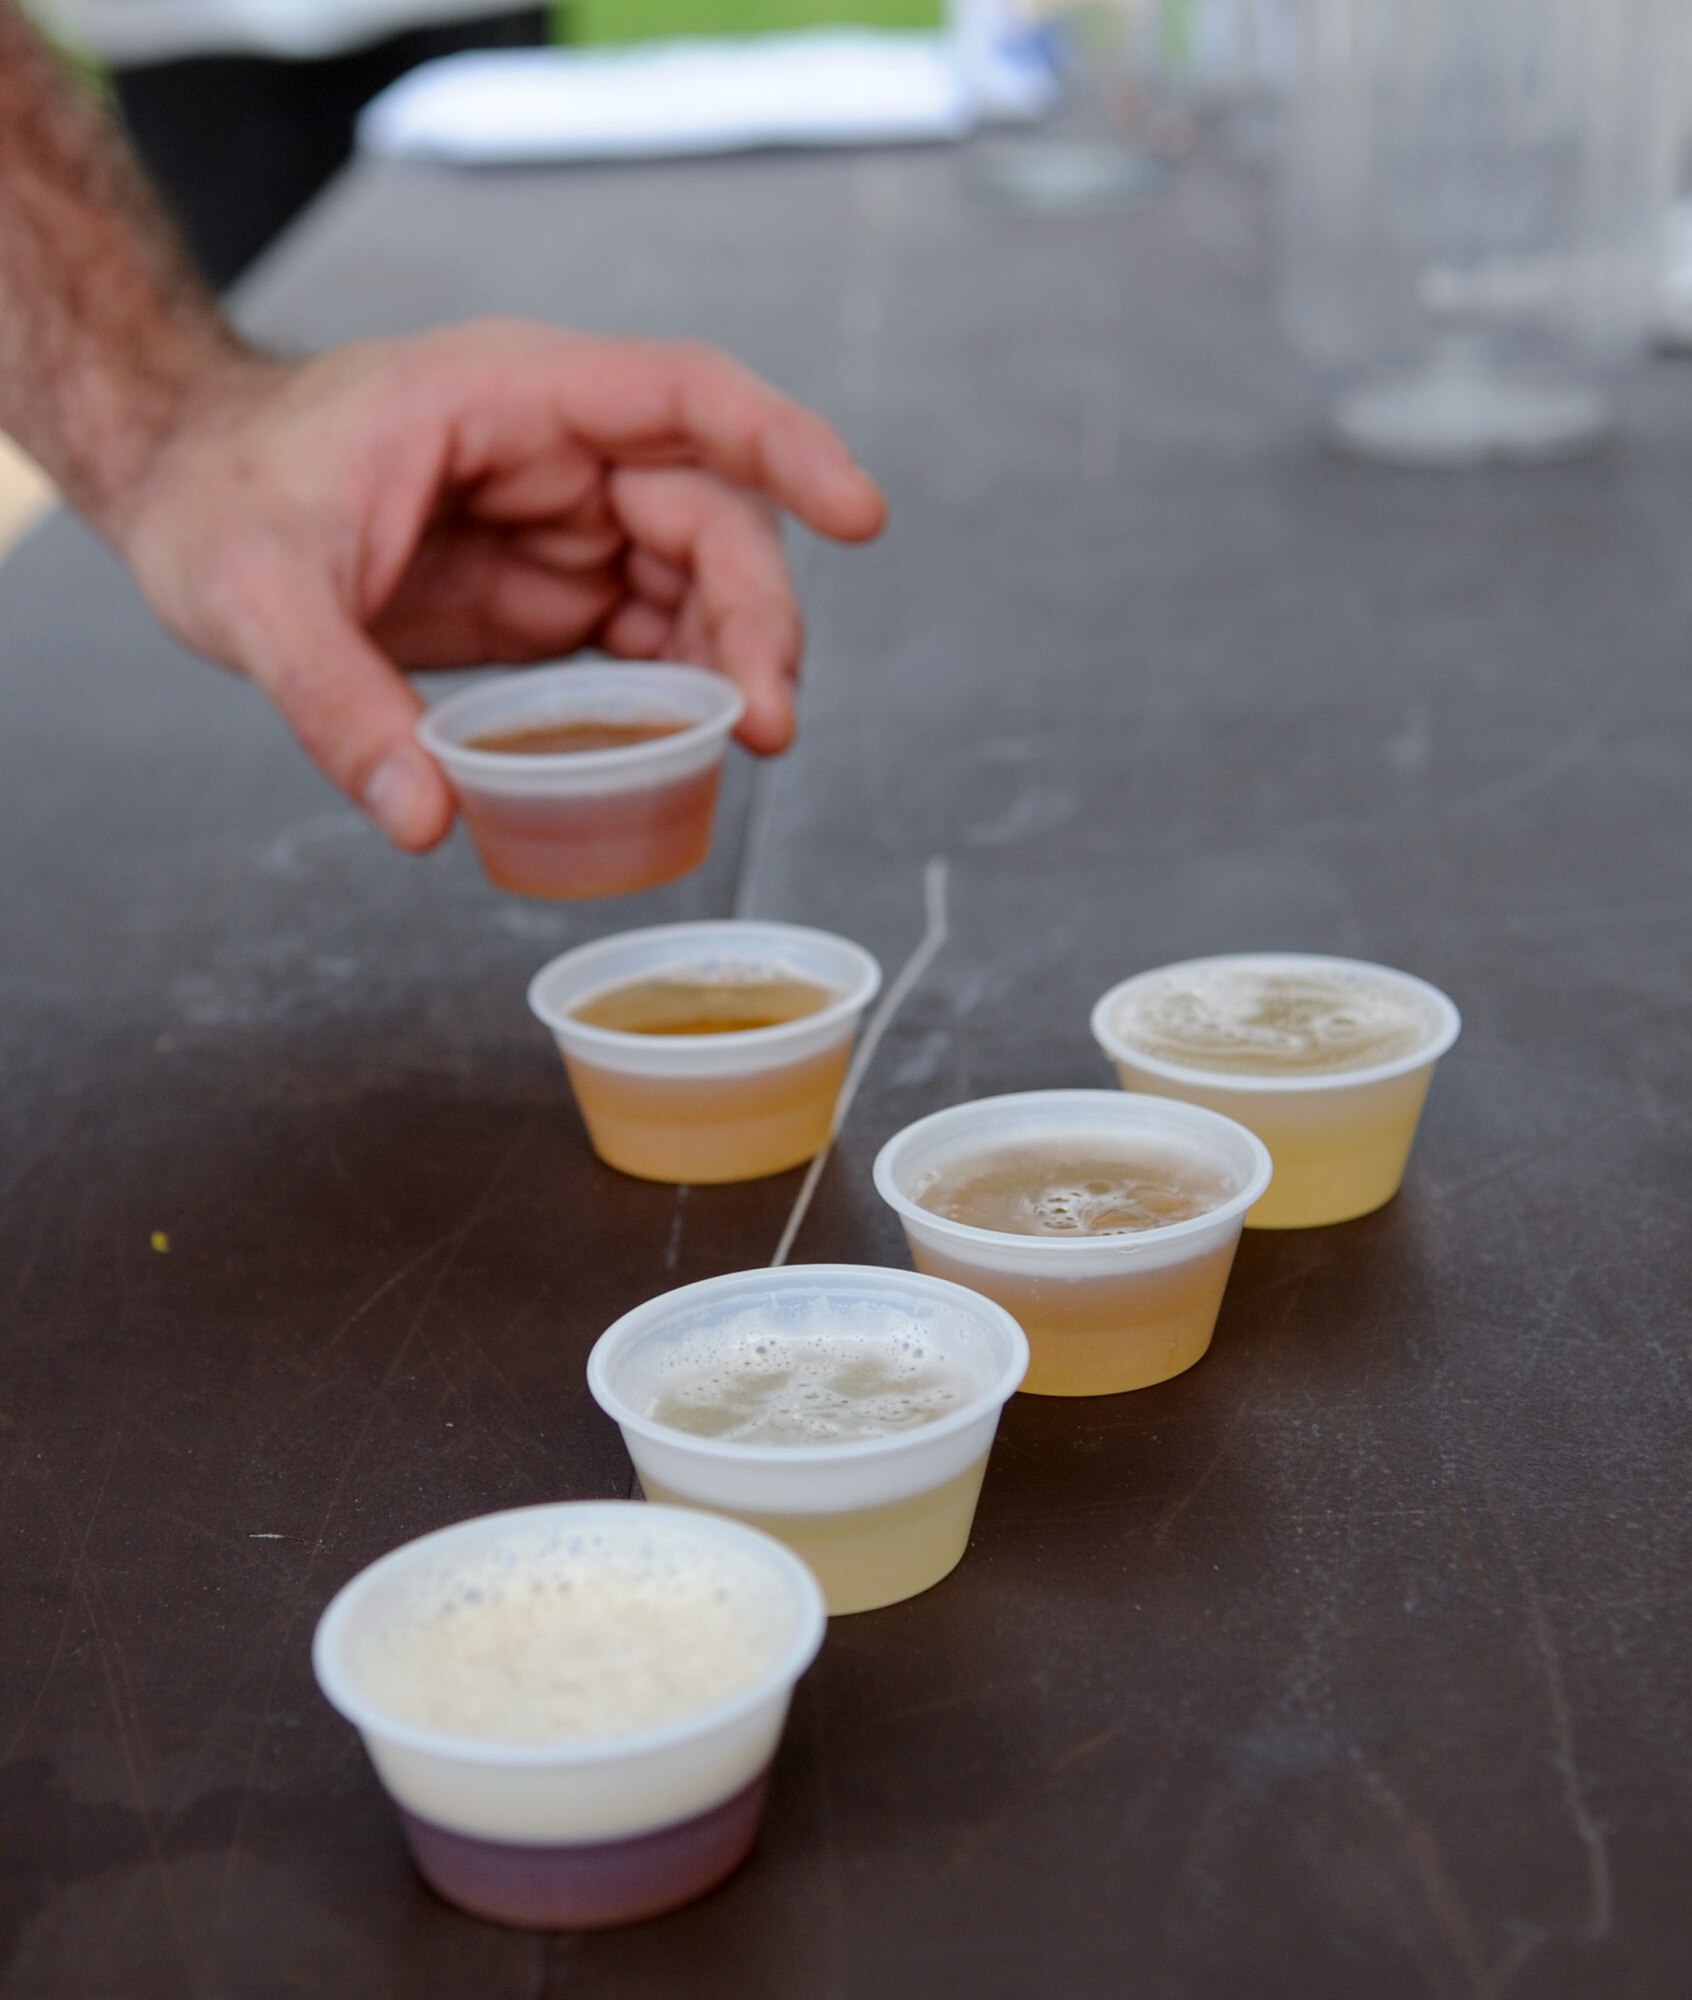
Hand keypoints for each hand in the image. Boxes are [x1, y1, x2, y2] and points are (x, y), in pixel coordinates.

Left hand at [111, 319, 885, 849]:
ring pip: (696, 581)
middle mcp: (557, 451)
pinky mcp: (550, 587)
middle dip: (757, 616)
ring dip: (732, 662)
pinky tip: (686, 747)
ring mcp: (561, 521)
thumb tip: (427, 818)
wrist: (186, 491)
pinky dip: (680, 690)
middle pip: (711, 514)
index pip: (684, 397)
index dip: (786, 446)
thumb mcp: (253, 595)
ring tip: (744, 745)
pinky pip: (647, 635)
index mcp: (509, 397)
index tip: (861, 514)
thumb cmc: (218, 498)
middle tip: (768, 725)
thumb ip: (336, 701)